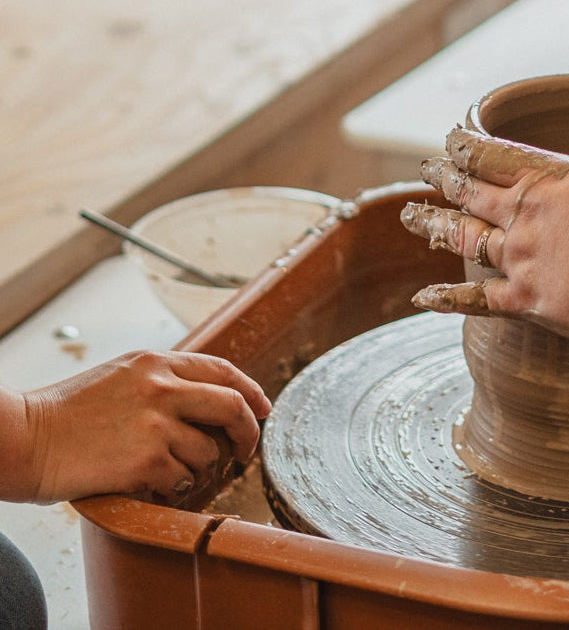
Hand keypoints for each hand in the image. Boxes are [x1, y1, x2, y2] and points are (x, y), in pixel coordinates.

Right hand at [3, 351, 270, 504]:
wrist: (25, 437)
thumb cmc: (66, 413)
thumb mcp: (120, 375)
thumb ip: (162, 379)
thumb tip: (204, 396)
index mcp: (157, 363)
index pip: (223, 371)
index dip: (251, 391)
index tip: (263, 409)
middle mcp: (162, 387)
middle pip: (232, 405)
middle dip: (249, 431)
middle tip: (247, 450)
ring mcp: (156, 423)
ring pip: (208, 450)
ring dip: (201, 469)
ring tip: (177, 473)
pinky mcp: (145, 459)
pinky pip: (181, 478)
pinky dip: (175, 487)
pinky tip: (155, 485)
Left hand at [402, 125, 568, 343]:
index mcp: (556, 175)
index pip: (495, 152)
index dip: (467, 144)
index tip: (451, 138)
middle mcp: (527, 212)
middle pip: (471, 190)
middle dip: (445, 177)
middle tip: (427, 169)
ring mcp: (522, 256)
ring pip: (465, 237)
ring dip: (434, 225)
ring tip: (409, 215)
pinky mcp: (528, 299)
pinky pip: (478, 299)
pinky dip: (447, 298)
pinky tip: (420, 298)